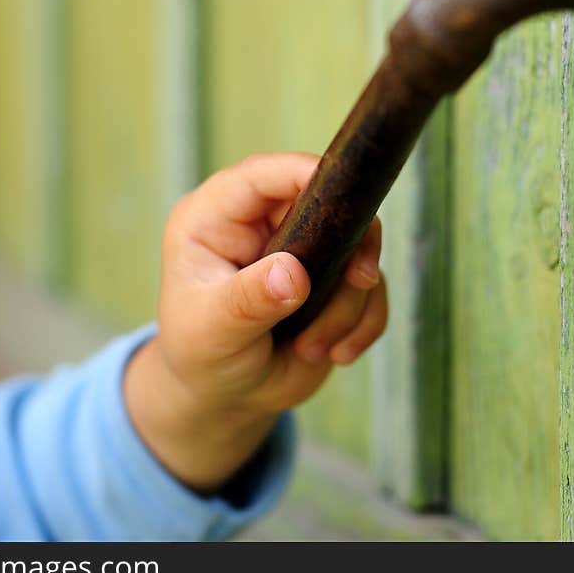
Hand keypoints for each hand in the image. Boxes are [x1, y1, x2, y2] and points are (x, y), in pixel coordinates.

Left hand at [124, 153, 386, 491]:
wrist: (225, 397)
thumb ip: (247, 300)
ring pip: (358, 252)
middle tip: (356, 282)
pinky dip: (363, 324)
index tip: (345, 205)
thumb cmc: (200, 355)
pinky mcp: (333, 282)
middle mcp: (263, 223)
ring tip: (309, 346)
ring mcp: (303, 250)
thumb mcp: (212, 330)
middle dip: (348, 250)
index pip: (266, 175)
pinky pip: (372, 291)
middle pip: (330, 203)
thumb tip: (293, 274)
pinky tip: (335, 354)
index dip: (309, 175)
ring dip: (346, 306)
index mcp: (217, 217)